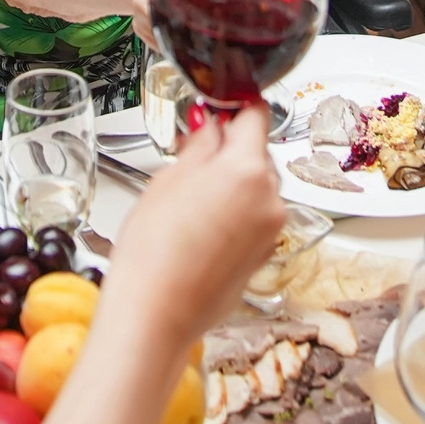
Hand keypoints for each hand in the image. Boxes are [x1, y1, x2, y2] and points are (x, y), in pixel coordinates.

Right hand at [98, 107, 285, 347]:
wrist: (155, 314)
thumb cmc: (154, 252)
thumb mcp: (167, 179)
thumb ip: (199, 146)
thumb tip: (212, 127)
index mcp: (249, 169)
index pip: (255, 115)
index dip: (234, 109)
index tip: (218, 111)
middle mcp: (271, 198)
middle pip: (258, 154)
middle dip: (230, 153)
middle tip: (192, 163)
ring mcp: (271, 231)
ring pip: (258, 188)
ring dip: (233, 187)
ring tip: (190, 205)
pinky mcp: (264, 256)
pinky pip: (255, 219)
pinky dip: (235, 216)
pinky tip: (201, 230)